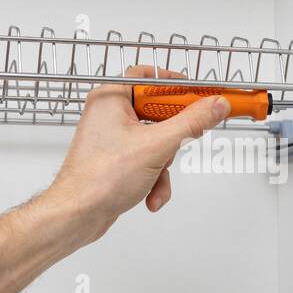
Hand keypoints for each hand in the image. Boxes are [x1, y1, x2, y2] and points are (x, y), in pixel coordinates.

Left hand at [47, 65, 230, 245]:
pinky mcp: (117, 159)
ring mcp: (113, 137)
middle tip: (178, 144)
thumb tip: (216, 105)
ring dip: (164, 166)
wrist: (77, 215)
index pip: (154, 77)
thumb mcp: (157, 146)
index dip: (180, 86)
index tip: (204, 97)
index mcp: (113, 97)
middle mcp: (110, 113)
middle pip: (160, 112)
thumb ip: (191, 122)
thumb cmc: (99, 179)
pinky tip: (151, 196)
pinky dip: (154, 178)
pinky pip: (148, 160)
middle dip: (173, 139)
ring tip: (156, 180)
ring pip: (157, 141)